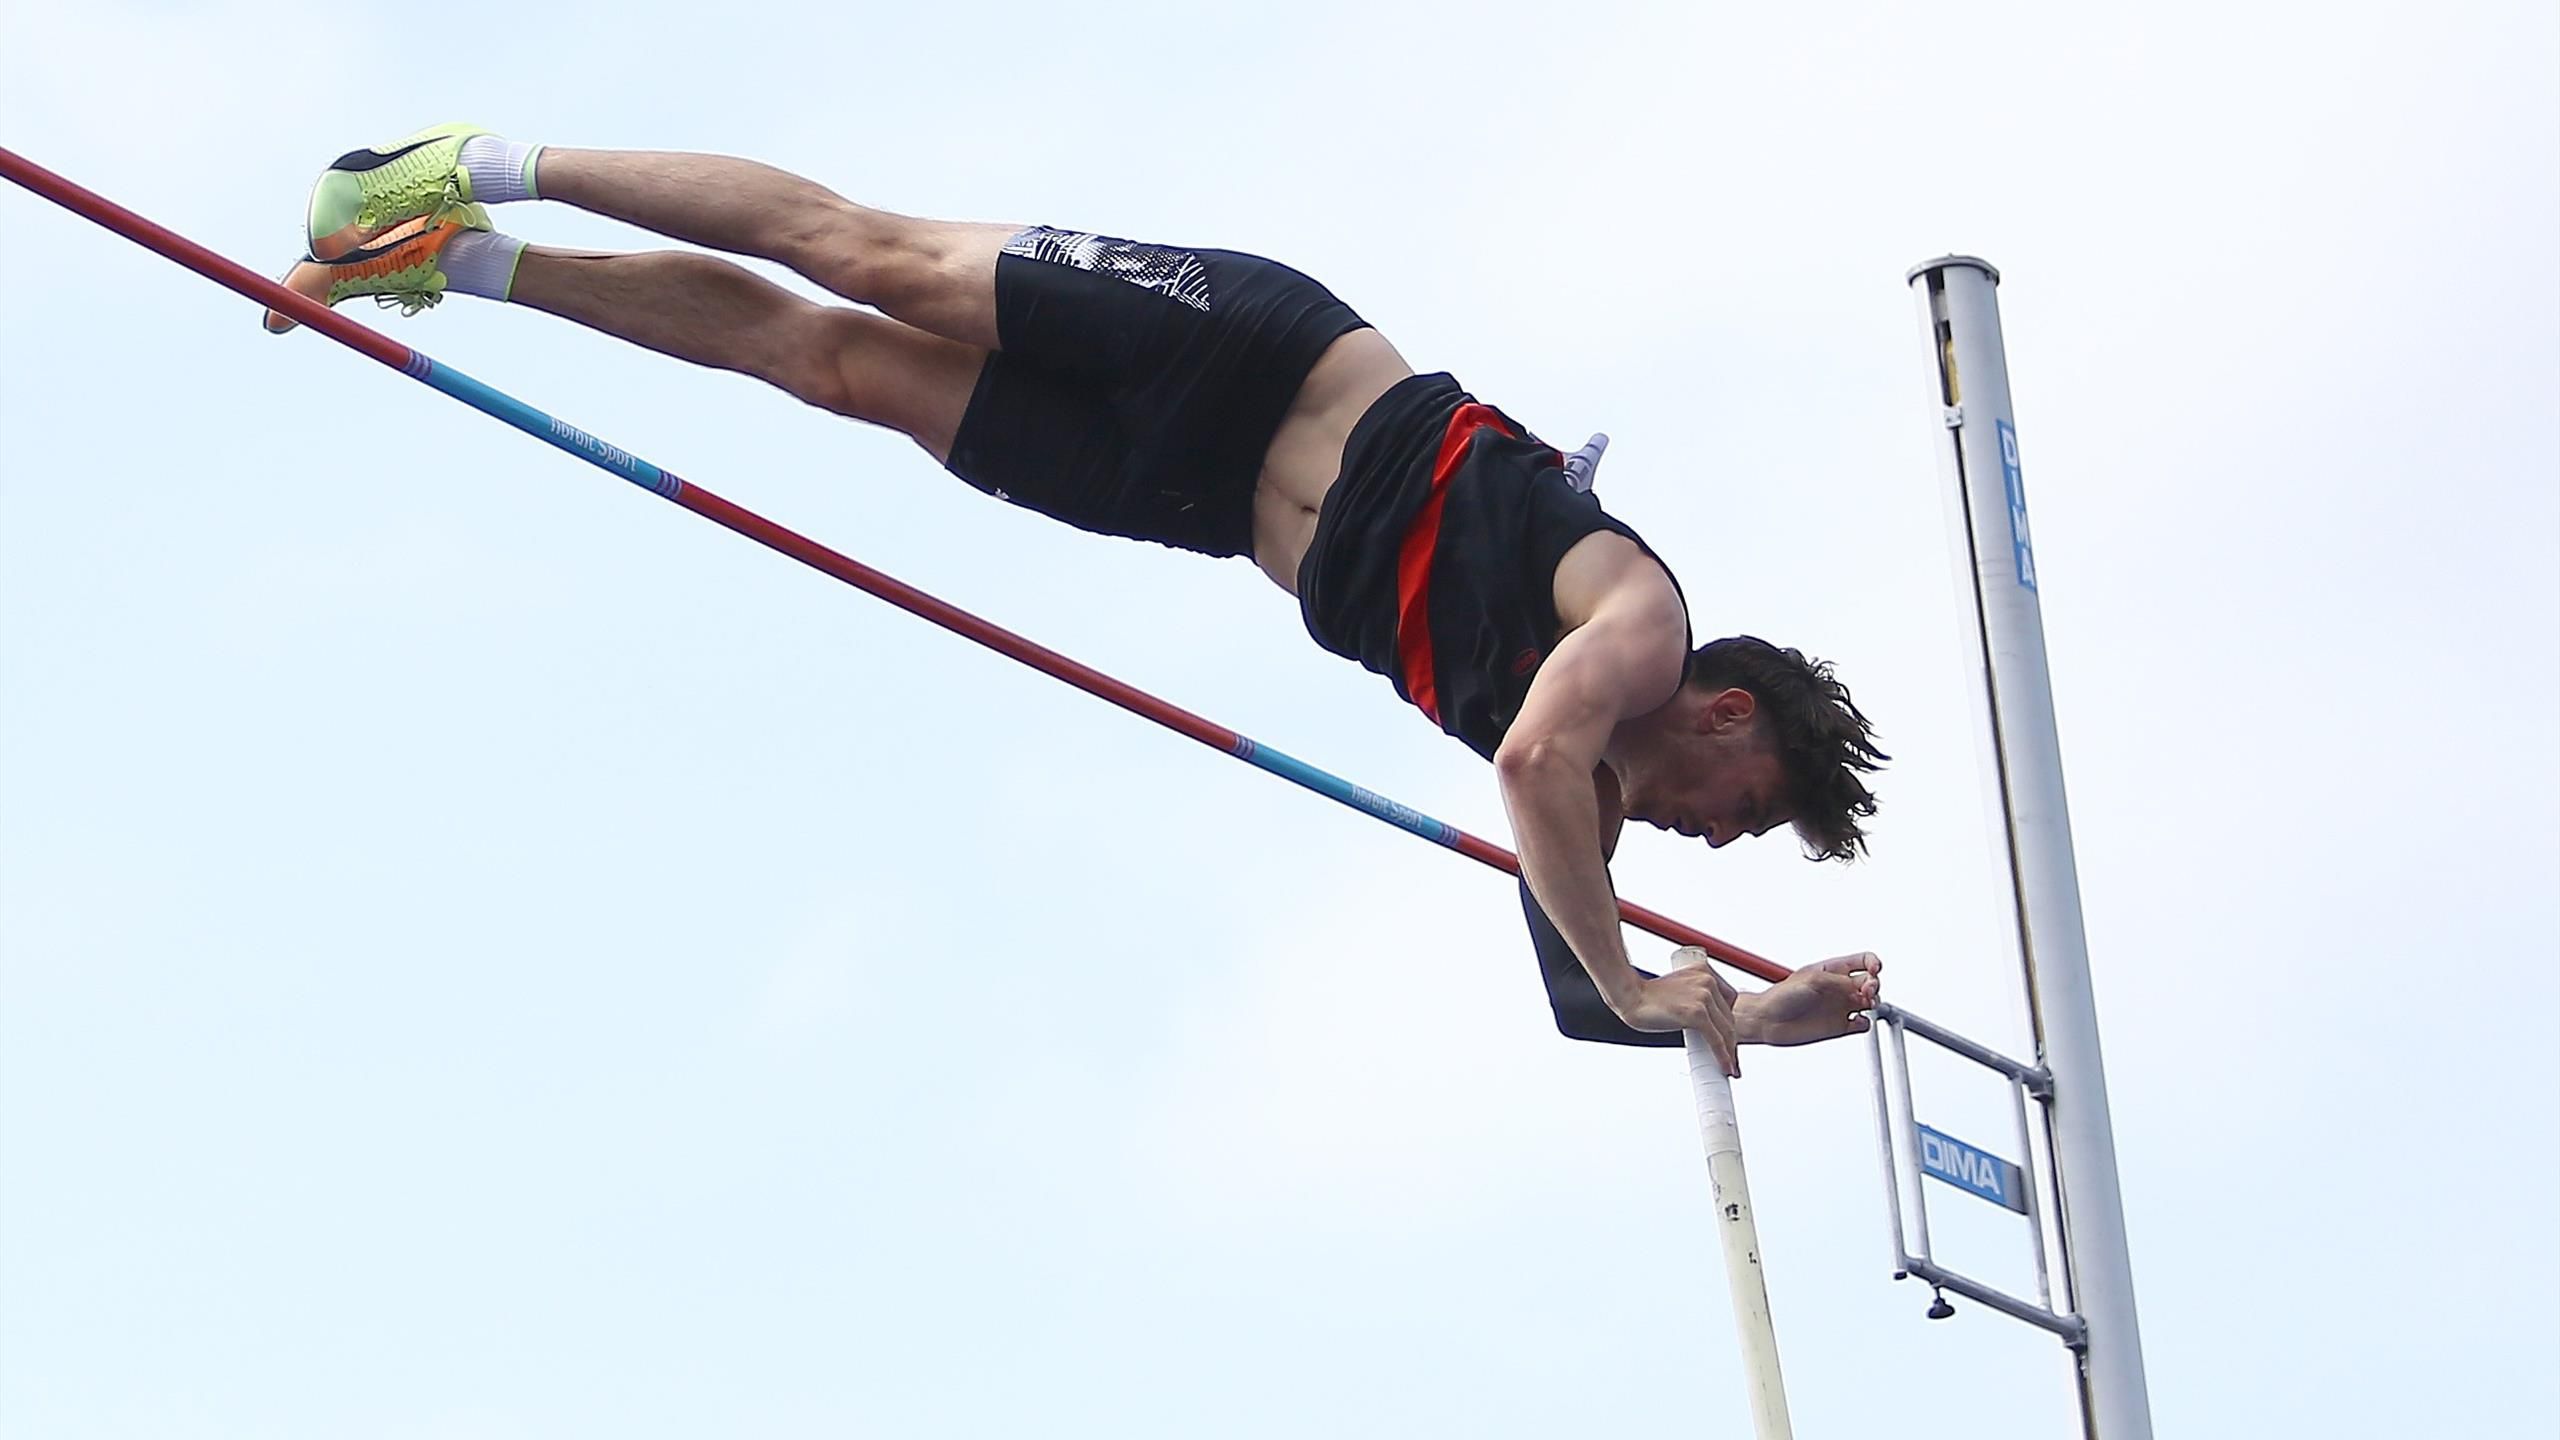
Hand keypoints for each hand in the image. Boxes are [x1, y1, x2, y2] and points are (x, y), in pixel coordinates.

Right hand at [1615, 964, 1741, 1075]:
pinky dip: (1723, 1056)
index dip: (1729, 1023)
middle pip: (1729, 1018)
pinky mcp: (1697, 1014)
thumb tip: (1705, 1022)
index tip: (1728, 1037)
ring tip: (1729, 1066)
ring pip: (1726, 1031)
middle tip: (1730, 1057)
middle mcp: (1708, 982)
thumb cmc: (1647, 996)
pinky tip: (1725, 1067)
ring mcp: (1704, 997)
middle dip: (1731, 1040)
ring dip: (1730, 1052)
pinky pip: (1716, 1040)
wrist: (1630, 996)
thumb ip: (1694, 997)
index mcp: (1704, 972)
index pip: (1729, 1001)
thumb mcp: (1679, 988)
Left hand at [1739, 952, 1883, 1047]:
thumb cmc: (1781, 996)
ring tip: (1866, 1003)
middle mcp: (1839, 987)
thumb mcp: (1812, 980)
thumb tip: (1859, 986)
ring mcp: (1840, 1007)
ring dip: (1874, 1001)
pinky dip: (1866, 1022)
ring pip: (1870, 1002)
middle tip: (1867, 990)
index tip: (1875, 969)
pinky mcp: (1839, 1026)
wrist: (1767, 1021)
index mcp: (1833, 970)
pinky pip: (1862, 1024)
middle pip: (1871, 982)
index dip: (1873, 963)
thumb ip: (1839, 982)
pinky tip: (1857, 1020)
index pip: (1862, 961)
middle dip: (1874, 984)